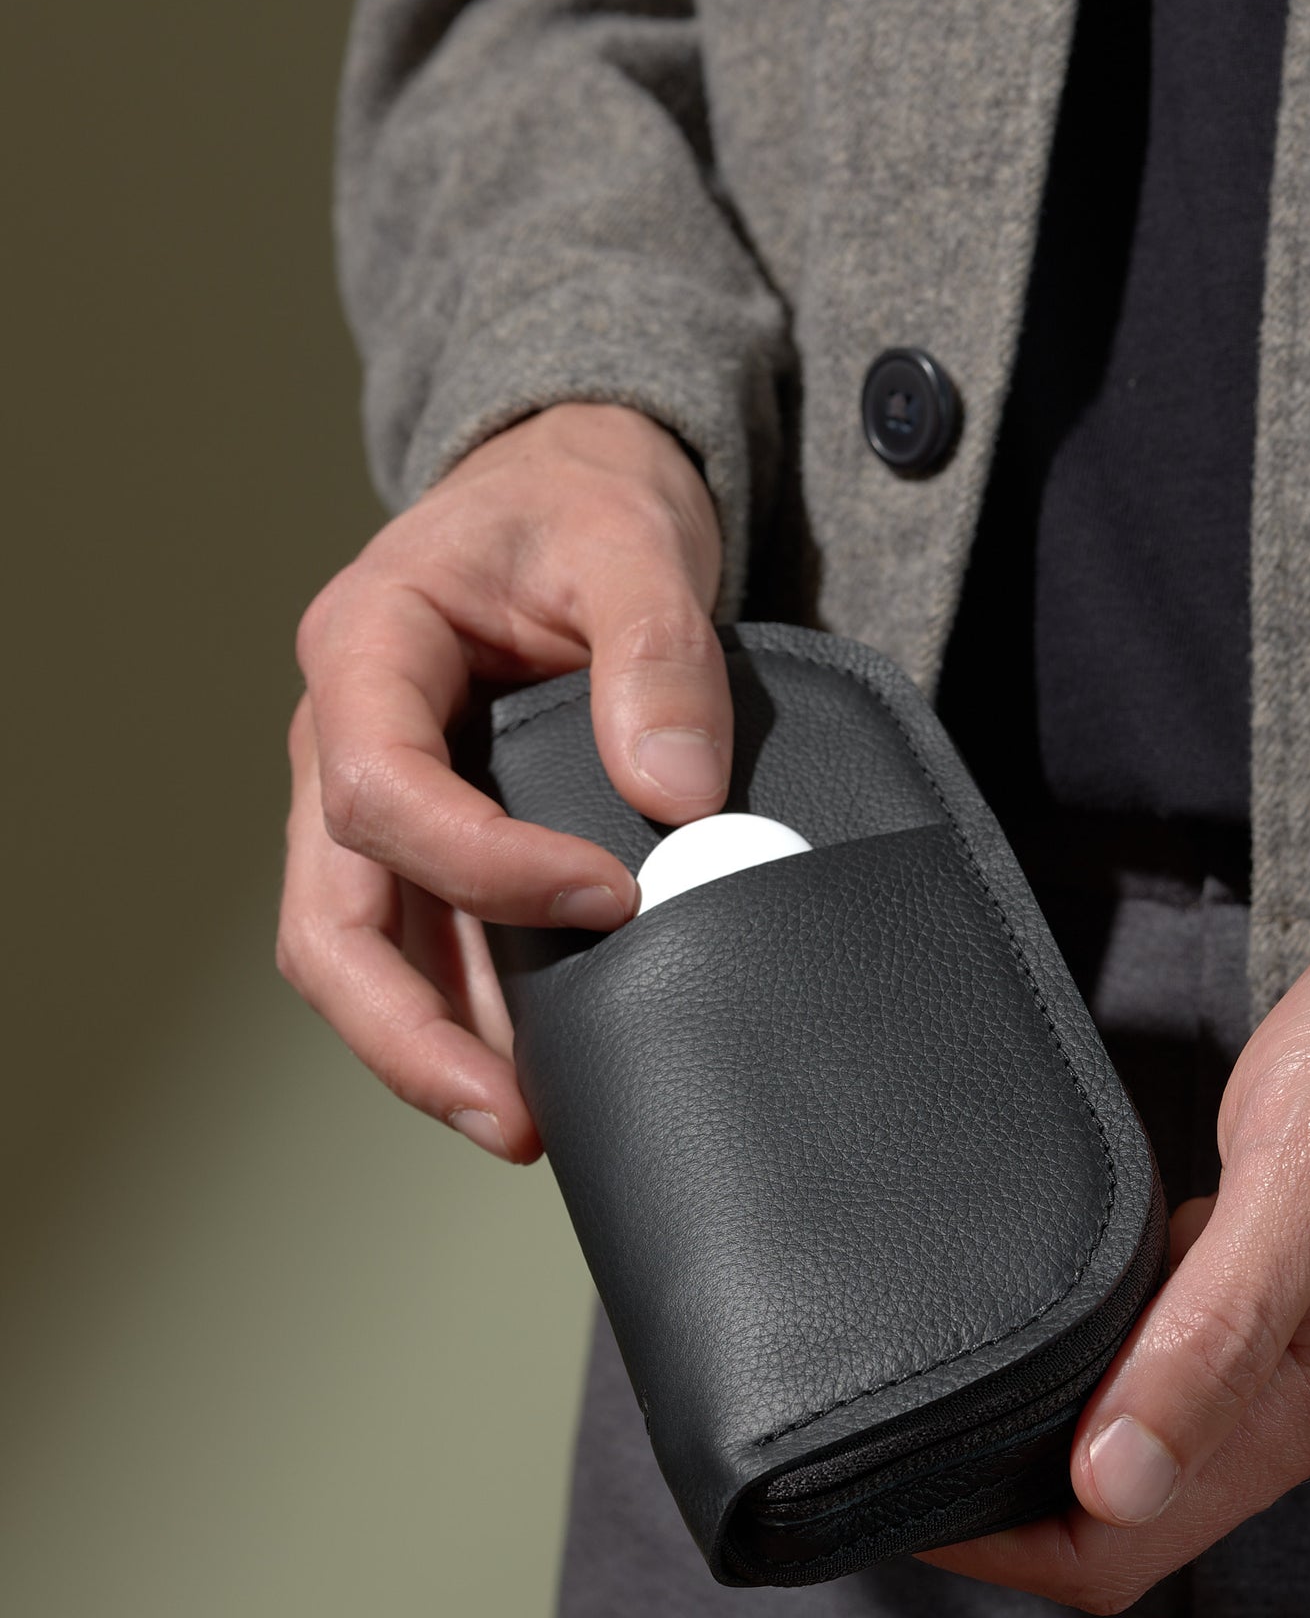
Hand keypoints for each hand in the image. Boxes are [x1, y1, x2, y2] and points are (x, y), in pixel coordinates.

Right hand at [278, 402, 727, 1160]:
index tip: (612, 896)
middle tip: (511, 1117)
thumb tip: (674, 795)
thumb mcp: (632, 541)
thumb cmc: (580, 504)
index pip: (380, 792)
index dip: (485, 867)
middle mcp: (345, 739)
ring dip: (434, 1050)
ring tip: (534, 1123)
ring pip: (360, 957)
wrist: (571, 494)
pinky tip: (543, 1069)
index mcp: (365, 649)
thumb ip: (657, 653)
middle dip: (408, 1032)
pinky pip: (423, 950)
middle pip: (328, 921)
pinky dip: (471, 1019)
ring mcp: (378, 802)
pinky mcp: (428, 845)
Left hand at [924, 903, 1309, 1612]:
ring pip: (1146, 1444)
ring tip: (950, 1380)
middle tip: (898, 1440)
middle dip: (1005, 1500)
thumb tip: (1115, 1479)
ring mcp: (1299, 1359)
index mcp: (1309, 1403)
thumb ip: (1212, 1337)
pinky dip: (1103, 1361)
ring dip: (1049, 1433)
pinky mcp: (1289, 1307)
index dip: (1002, 1545)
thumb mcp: (1305, 1183)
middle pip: (1124, 1513)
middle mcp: (1305, 1405)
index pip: (1124, 1544)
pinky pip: (1176, 1370)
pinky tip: (1055, 1310)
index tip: (902, 1496)